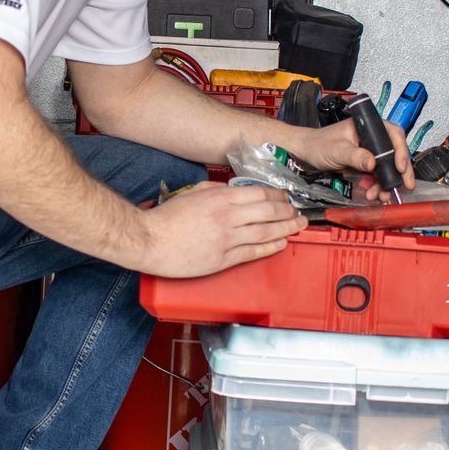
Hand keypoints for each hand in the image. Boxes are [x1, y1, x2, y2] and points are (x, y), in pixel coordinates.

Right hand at [136, 183, 305, 277]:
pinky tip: (281, 243)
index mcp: (220, 198)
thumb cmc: (167, 218)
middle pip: (269, 212)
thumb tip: (233, 191)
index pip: (259, 194)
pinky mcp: (223, 259)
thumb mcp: (193, 193)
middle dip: (288, 211)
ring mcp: (227, 239)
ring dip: (286, 228)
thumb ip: (216, 190)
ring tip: (298, 226)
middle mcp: (228, 217)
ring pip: (266, 232)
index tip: (285, 198)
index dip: (277, 196)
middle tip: (298, 212)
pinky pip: (253, 252)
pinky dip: (271, 247)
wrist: (150, 240)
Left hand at [295, 118, 416, 201]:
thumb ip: (354, 156)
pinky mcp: (365, 164)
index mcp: (368, 126)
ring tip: (382, 195)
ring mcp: (370, 152)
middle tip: (404, 185)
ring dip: (387, 183)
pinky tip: (374, 194)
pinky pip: (378, 176)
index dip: (401, 150)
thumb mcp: (337, 150)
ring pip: (388, 167)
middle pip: (395, 153)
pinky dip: (378, 186)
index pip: (393, 134)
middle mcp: (372, 138)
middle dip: (400, 171)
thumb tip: (372, 162)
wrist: (306, 154)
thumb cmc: (318, 143)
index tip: (399, 166)